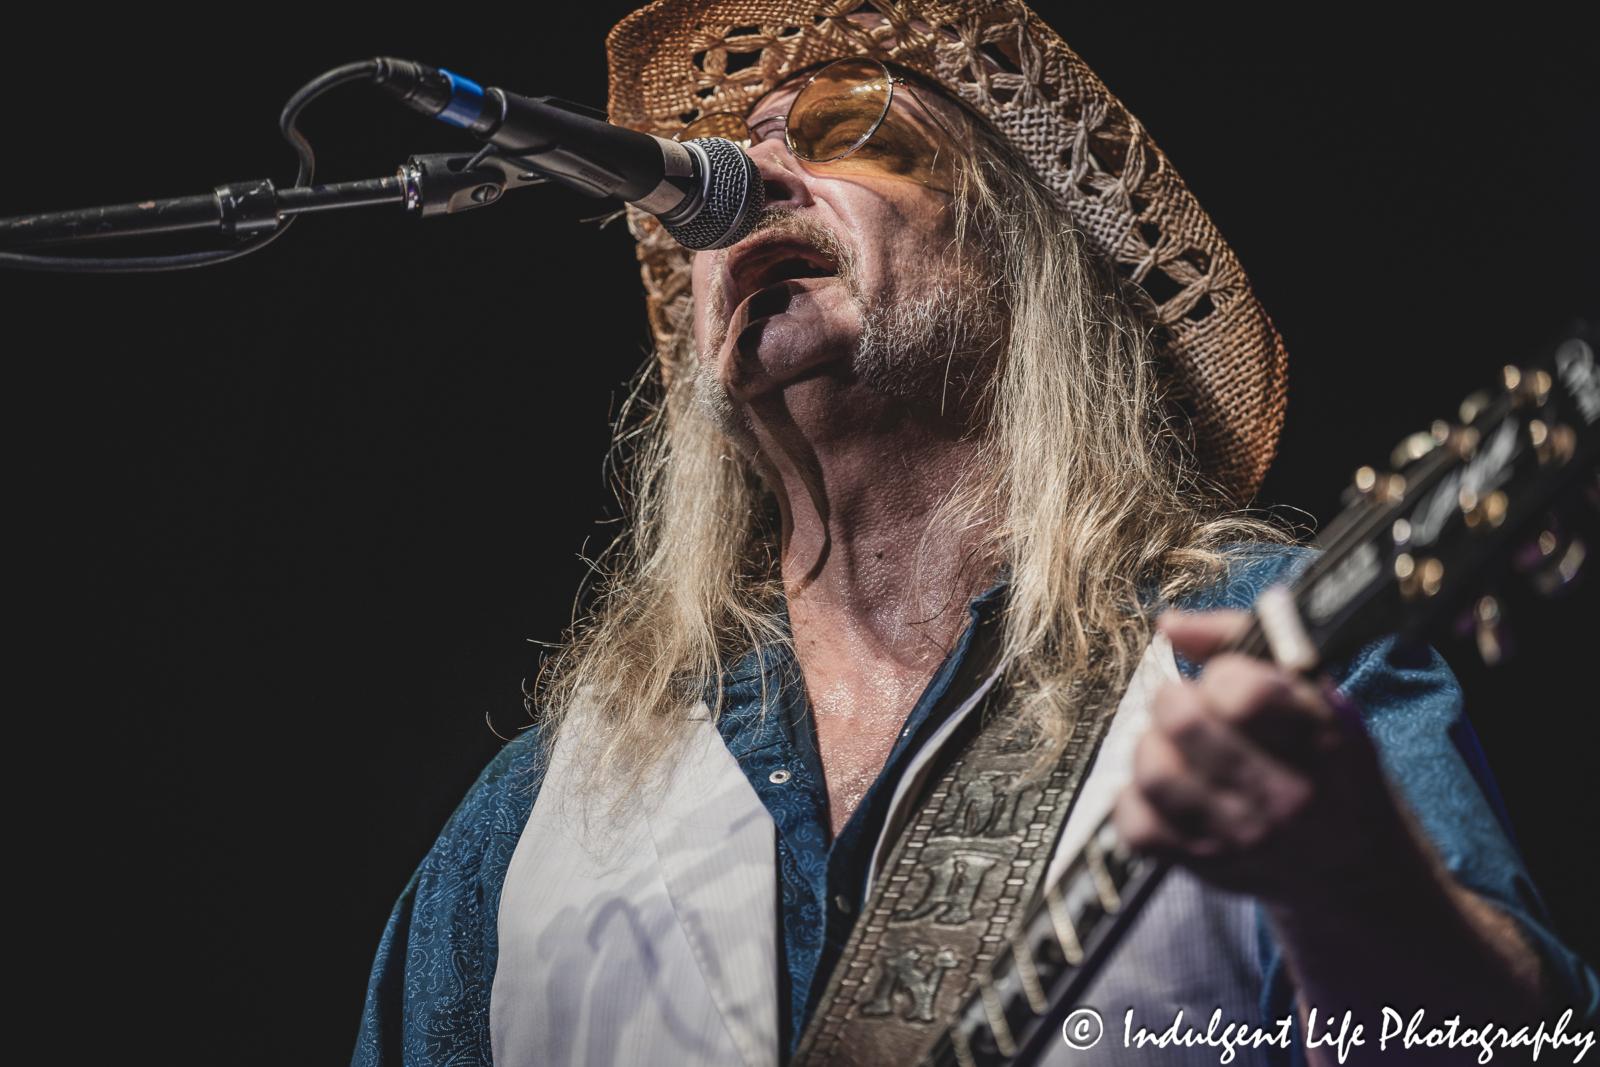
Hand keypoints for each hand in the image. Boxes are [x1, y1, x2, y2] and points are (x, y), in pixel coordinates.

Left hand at [1113, 610, 1401, 903]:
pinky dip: (1137, 798)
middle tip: (1190, 705)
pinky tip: (1167, 787)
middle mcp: (1283, 795)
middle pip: (1184, 725)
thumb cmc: (1327, 766)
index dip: (1221, 674)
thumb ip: (1242, 641)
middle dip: (1176, 699)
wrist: (1351, 864)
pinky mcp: (1204, 865)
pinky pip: (1137, 825)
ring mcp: (1241, 836)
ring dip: (1153, 745)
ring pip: (1154, 772)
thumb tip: (1171, 626)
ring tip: (1175, 746)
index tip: (1227, 680)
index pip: (1242, 695)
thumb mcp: (1315, 694)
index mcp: (1319, 739)